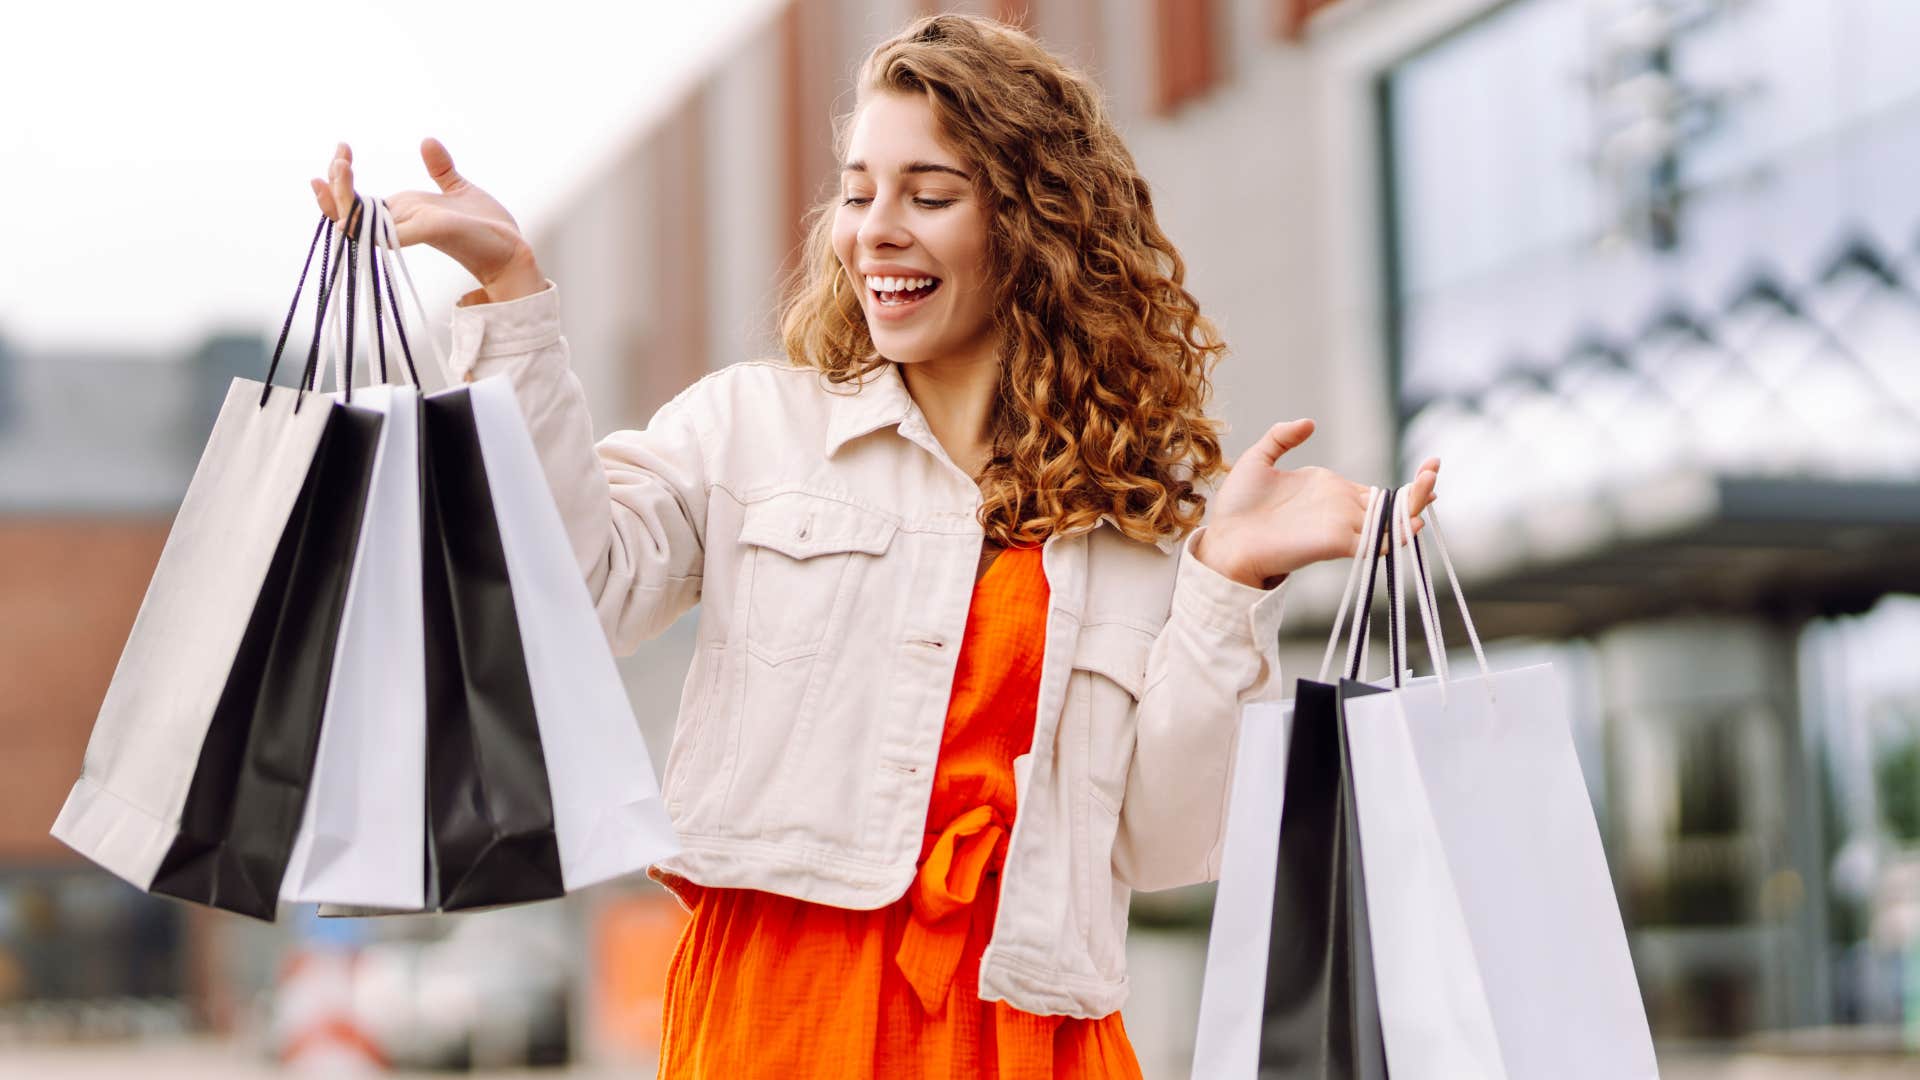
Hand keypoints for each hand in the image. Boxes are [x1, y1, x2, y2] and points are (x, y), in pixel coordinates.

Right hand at [309, 138, 544, 301]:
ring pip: (359, 221)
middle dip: (336, 183)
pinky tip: (350, 216)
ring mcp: (411, 230)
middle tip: (339, 155)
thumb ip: (440, 168)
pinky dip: (367, 224)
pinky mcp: (427, 232)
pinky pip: (386, 233)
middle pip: (350, 211)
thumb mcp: (458, 189)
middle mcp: (401, 224)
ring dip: (343, 197)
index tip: (341, 150)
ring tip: (341, 165)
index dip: (340, 181)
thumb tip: (427, 142)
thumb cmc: (485, 226)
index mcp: (404, 212)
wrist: (510, 247)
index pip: (357, 202)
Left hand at [1194, 419, 1439, 587]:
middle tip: (1436, 468)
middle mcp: (1341, 509)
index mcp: (1329, 490)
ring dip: (1414, 505)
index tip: (1431, 465)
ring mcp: (1341, 526)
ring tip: (1433, 483)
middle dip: (1420, 489)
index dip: (1405, 482)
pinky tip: (1412, 521)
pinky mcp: (1335, 544)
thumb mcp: (1259, 460)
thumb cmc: (1237, 507)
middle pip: (1391, 503)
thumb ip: (1283, 437)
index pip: (1376, 489)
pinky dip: (1394, 533)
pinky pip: (1373, 541)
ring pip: (1388, 520)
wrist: (1225, 539)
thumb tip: (1309, 422)